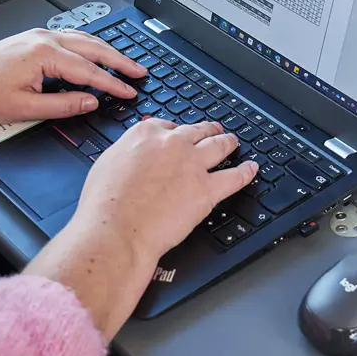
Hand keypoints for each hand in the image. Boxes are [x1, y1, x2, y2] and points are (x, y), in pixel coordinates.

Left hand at [0, 28, 146, 121]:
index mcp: (43, 55)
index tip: (130, 91)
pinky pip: (71, 37)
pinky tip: (97, 51)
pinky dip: (90, 45)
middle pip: (93, 48)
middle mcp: (44, 39)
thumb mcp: (25, 108)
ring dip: (107, 50)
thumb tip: (90, 101)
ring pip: (84, 39)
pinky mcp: (33, 38)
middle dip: (120, 61)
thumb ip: (63, 105)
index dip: (113, 83)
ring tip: (125, 62)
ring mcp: (39, 35)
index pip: (89, 70)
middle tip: (139, 71)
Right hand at [78, 119, 258, 258]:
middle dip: (207, 130)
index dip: (176, 132)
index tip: (179, 135)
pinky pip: (235, 177)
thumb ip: (125, 154)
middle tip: (213, 130)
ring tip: (234, 142)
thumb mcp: (106, 165)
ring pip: (220, 146)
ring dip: (229, 142)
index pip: (168, 126)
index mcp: (145, 135)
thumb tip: (131, 155)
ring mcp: (193, 165)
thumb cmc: (105, 205)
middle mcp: (172, 144)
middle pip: (197, 131)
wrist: (116, 229)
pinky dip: (246, 172)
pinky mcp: (207, 189)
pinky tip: (252, 169)